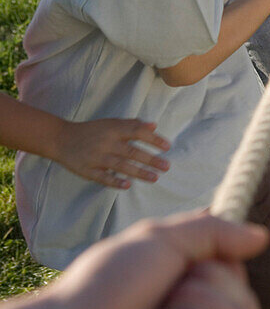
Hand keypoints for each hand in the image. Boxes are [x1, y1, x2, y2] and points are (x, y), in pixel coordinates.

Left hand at [49, 211, 269, 308]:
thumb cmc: (105, 291)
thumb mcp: (161, 240)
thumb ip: (214, 232)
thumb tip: (263, 235)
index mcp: (188, 300)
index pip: (235, 274)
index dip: (218, 261)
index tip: (190, 261)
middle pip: (243, 293)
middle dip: (204, 281)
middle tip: (163, 294)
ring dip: (193, 305)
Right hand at [54, 117, 170, 187]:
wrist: (62, 139)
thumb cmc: (92, 130)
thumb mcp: (111, 123)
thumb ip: (132, 124)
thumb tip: (154, 126)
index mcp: (113, 128)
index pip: (137, 132)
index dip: (153, 139)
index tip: (168, 146)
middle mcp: (106, 142)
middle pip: (132, 151)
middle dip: (151, 159)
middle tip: (167, 166)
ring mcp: (97, 157)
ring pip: (121, 165)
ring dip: (139, 172)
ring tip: (155, 178)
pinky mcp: (87, 170)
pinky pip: (103, 177)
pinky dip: (115, 181)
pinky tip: (128, 185)